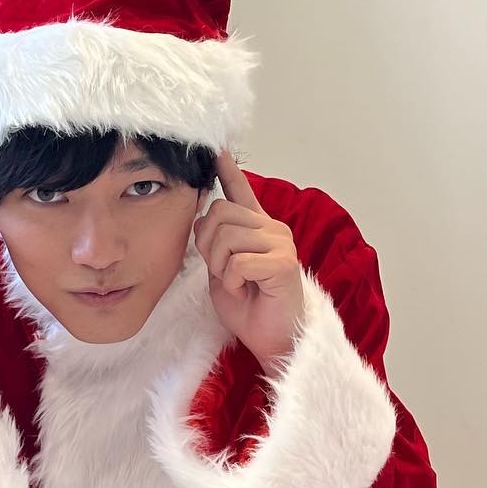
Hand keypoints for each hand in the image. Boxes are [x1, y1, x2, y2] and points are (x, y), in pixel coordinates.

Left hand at [193, 150, 304, 368]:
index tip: (217, 148)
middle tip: (222, 272)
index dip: (228, 169)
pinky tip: (246, 290)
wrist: (272, 339)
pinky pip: (239, 262)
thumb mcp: (221, 271)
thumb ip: (214, 244)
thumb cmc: (249, 308)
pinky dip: (233, 281)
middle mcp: (271, 229)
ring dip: (221, 266)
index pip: (240, 191)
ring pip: (227, 237)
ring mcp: (281, 244)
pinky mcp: (284, 263)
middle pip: (219, 213)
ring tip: (236, 283)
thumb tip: (202, 219)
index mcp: (256, 229)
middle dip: (208, 246)